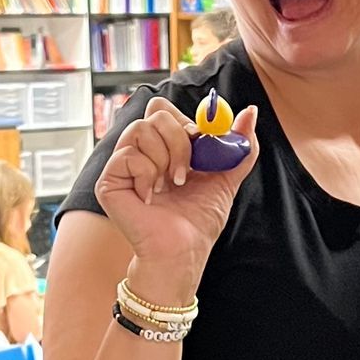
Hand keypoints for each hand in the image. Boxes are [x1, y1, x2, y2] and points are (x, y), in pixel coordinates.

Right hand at [94, 95, 260, 296]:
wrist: (183, 250)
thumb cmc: (197, 221)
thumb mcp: (226, 178)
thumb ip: (239, 146)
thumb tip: (250, 113)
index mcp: (165, 145)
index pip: (167, 108)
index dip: (187, 121)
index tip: (202, 145)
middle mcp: (142, 150)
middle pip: (156, 111)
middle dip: (180, 140)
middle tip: (186, 171)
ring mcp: (124, 164)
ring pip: (142, 128)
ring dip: (165, 158)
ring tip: (170, 186)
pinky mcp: (109, 181)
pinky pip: (128, 155)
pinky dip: (147, 175)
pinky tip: (150, 197)